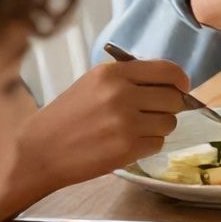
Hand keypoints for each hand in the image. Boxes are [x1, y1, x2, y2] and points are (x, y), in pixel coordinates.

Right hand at [16, 59, 190, 189]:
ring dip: (158, 128)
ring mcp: (125, 123)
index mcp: (113, 73)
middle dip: (170, 107)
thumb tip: (171, 83)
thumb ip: (129, 79)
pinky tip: (126, 144)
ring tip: (134, 130)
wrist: (39, 151)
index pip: (168, 71)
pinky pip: (158, 144)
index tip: (181, 88)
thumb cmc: (67, 117)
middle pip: (174, 98)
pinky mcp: (126, 148)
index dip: (180, 82)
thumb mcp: (93, 84)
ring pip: (169, 123)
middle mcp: (121, 94)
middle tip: (153, 113)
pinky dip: (148, 145)